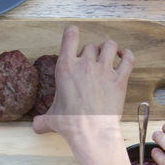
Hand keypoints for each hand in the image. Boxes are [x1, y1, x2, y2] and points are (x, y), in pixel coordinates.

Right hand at [33, 25, 133, 152]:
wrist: (91, 132)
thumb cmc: (71, 124)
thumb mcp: (52, 119)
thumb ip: (43, 119)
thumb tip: (36, 125)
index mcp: (66, 68)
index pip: (70, 35)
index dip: (72, 32)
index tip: (73, 35)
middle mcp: (85, 64)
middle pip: (90, 45)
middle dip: (91, 52)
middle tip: (90, 64)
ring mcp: (104, 70)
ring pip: (110, 46)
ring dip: (109, 49)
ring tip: (108, 56)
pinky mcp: (120, 79)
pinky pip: (128, 58)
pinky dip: (127, 55)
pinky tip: (124, 57)